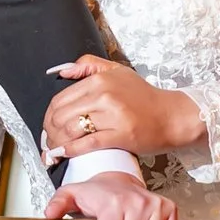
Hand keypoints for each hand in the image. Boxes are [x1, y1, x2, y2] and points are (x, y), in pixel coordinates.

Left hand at [43, 54, 204, 165]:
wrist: (172, 116)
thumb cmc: (145, 97)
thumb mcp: (118, 71)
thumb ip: (88, 65)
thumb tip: (61, 72)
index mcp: (99, 80)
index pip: (60, 99)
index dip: (48, 116)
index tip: (47, 127)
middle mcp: (103, 95)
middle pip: (61, 116)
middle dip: (48, 132)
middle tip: (47, 143)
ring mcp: (112, 115)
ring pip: (71, 130)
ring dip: (56, 144)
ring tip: (53, 151)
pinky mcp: (121, 135)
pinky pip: (87, 144)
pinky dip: (70, 150)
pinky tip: (63, 154)